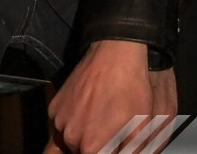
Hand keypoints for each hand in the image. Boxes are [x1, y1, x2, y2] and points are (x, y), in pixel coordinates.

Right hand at [49, 40, 172, 153]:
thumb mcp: (141, 127)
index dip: (108, 149)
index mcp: (92, 147)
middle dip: (96, 144)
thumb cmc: (131, 89)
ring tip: (101, 114)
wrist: (115, 53)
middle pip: (82, 151)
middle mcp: (71, 137)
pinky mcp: (55, 105)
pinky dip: (74, 119)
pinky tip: (89, 104)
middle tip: (110, 127)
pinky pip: (63, 122)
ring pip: (72, 138)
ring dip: (83, 132)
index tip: (114, 140)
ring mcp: (60, 120)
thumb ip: (131, 152)